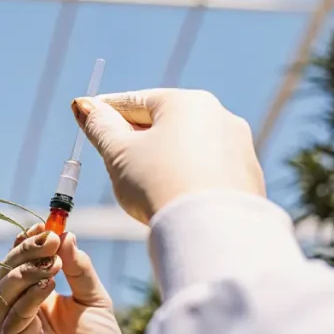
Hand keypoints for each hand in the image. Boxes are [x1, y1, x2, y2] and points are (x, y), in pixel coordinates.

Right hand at [0, 225, 126, 333]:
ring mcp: (9, 329)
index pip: (18, 261)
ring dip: (27, 270)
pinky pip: (13, 317)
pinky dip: (29, 297)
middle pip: (6, 270)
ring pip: (4, 289)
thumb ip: (79, 268)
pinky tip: (49, 285)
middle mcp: (14, 310)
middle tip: (51, 238)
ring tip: (54, 263)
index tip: (45, 225)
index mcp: (30, 295)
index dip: (27, 241)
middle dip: (27, 251)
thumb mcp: (93, 297)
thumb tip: (67, 234)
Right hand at [72, 88, 265, 223]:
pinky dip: (189, 178)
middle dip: (138, 136)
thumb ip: (100, 127)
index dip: (107, 110)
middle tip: (113, 152)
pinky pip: (210, 171)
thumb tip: (84, 105)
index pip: (136, 101)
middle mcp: (219, 115)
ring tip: (144, 182)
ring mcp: (240, 146)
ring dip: (165, 158)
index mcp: (186, 102)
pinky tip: (176, 196)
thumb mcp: (119, 154)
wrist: (212, 231)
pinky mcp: (249, 177)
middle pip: (166, 122)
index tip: (88, 114)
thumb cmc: (159, 185)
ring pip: (190, 147)